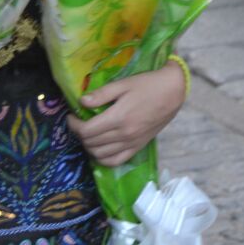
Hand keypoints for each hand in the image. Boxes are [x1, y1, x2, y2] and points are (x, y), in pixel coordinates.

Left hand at [66, 62, 186, 166]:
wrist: (172, 92)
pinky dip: (103, 159)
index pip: (87, 130)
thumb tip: (82, 102)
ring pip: (100, 155)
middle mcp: (124, 134)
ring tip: (88, 135)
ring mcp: (131, 143)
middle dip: (79, 134)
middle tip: (78, 123)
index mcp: (118, 117)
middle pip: (91, 143)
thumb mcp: (123, 84)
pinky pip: (116, 161)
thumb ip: (102, 94)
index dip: (73, 125)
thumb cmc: (148, 84)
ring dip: (89, 146)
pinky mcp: (138, 147)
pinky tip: (100, 149)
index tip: (71, 117)